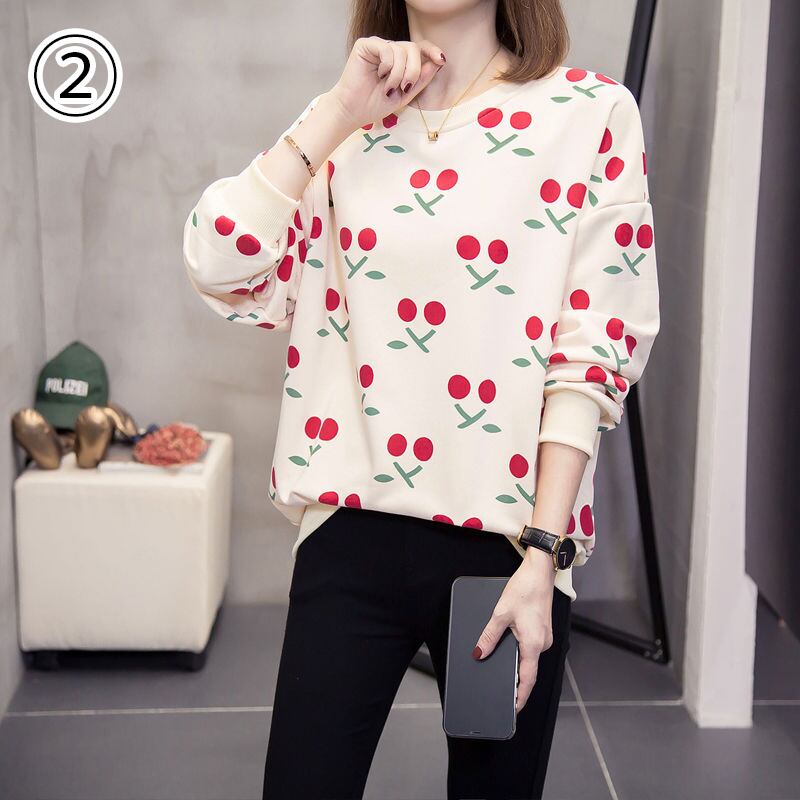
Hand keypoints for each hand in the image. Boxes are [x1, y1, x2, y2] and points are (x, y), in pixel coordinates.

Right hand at [328, 36, 445, 130]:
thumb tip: (437, 63)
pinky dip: (388, 66)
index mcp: (400, 62)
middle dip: (414, 70)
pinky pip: (388, 48)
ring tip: (388, 87)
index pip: (420, 48)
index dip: (432, 51)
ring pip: (402, 50)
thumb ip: (420, 80)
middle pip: (414, 48)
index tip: (441, 60)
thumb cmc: (375, 105)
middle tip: (405, 87)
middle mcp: (390, 51)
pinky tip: (379, 75)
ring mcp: (379, 47)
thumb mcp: (405, 95)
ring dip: (399, 73)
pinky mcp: (366, 45)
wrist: (353, 111)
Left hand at [473, 547, 556, 712]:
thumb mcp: (501, 613)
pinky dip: (521, 651)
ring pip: (529, 657)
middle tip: (501, 692)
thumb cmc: (525, 588)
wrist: (540, 570)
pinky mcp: (543, 629)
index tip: (513, 710)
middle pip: (528, 669)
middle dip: (515, 681)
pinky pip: (531, 646)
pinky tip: (510, 645)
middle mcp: (542, 643)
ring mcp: (544, 636)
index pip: (527, 679)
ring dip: (517, 664)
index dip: (520, 697)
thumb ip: (489, 636)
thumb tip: (479, 653)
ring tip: (502, 668)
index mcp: (533, 644)